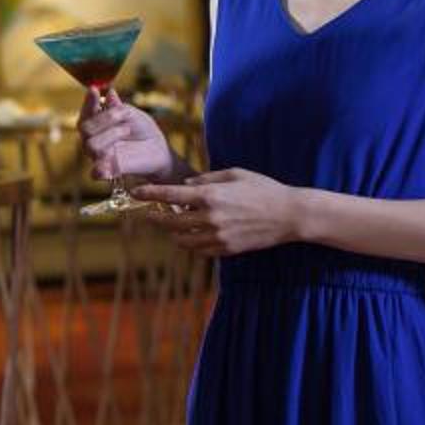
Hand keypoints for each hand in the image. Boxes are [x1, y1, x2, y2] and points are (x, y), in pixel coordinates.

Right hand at [80, 92, 174, 182]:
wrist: (158, 150)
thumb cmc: (143, 130)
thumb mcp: (132, 114)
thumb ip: (118, 107)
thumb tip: (109, 93)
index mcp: (96, 124)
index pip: (86, 113)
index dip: (88, 101)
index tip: (94, 89)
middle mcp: (93, 139)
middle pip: (84, 128)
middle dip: (104, 119)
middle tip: (122, 115)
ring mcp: (98, 156)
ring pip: (91, 145)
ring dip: (110, 134)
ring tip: (126, 131)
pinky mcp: (108, 172)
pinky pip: (97, 172)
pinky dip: (101, 167)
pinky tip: (110, 157)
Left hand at [132, 169, 304, 256]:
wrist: (290, 215)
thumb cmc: (264, 189)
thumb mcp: (235, 174)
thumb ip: (207, 179)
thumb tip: (185, 186)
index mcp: (211, 196)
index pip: (171, 195)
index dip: (149, 194)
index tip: (135, 193)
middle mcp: (210, 218)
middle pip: (170, 222)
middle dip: (156, 217)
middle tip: (150, 214)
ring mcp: (218, 236)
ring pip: (182, 240)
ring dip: (174, 233)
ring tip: (173, 226)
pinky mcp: (226, 249)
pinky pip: (199, 251)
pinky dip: (192, 244)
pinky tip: (193, 236)